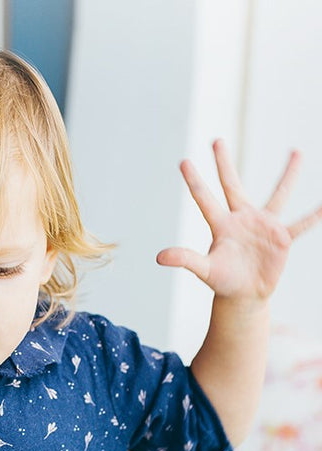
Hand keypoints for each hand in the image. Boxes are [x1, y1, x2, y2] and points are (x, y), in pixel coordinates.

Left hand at [157, 139, 321, 304]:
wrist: (244, 295)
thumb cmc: (222, 281)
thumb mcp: (204, 269)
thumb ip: (184, 260)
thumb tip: (159, 257)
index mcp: (221, 226)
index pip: (204, 199)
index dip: (194, 181)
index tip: (183, 161)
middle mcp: (241, 219)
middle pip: (232, 185)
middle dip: (223, 164)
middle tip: (216, 140)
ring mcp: (263, 226)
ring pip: (278, 195)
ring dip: (288, 175)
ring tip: (296, 151)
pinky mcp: (281, 239)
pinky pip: (301, 224)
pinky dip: (315, 215)